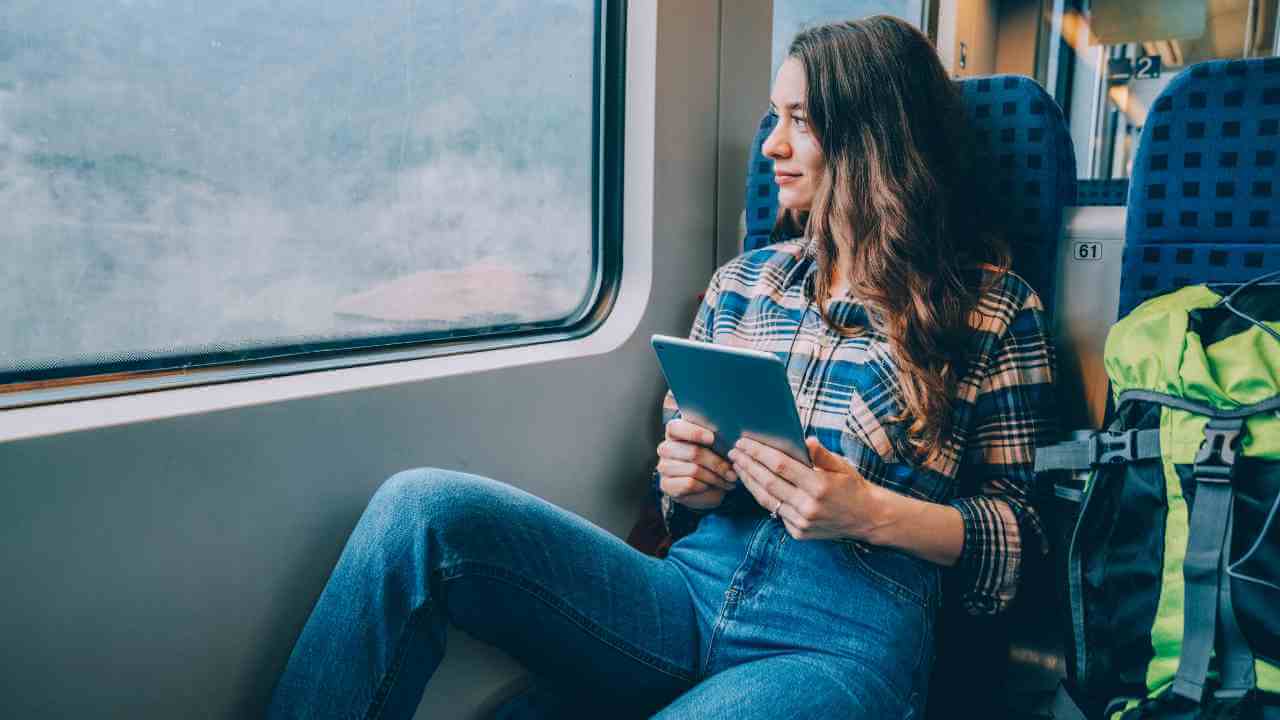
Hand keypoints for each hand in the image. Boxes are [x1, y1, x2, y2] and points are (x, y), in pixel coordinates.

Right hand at [657, 419, 737, 510]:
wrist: (703, 485)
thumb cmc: (709, 458)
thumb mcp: (713, 444)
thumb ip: (716, 436)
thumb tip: (729, 436)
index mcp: (674, 432)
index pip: (676, 428)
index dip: (695, 432)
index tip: (713, 438)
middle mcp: (665, 448)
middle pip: (693, 452)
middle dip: (717, 463)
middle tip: (732, 470)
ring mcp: (664, 467)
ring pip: (694, 470)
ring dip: (715, 477)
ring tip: (729, 480)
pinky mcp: (666, 484)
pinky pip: (690, 484)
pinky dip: (706, 486)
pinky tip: (714, 486)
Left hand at [728, 436, 885, 540]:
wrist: (867, 518)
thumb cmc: (852, 486)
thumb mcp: (841, 465)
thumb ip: (821, 454)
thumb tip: (805, 439)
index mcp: (819, 486)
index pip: (780, 466)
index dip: (759, 453)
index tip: (744, 442)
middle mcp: (808, 506)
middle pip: (768, 482)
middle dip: (747, 465)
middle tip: (734, 452)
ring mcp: (802, 522)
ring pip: (767, 500)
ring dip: (749, 482)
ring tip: (738, 466)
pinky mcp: (798, 533)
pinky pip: (775, 512)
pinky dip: (762, 497)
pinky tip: (753, 484)